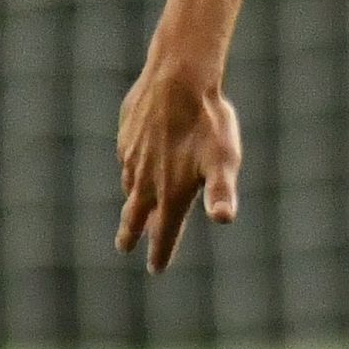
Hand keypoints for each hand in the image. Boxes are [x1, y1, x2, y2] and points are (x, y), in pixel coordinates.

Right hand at [114, 53, 241, 273]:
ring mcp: (133, 158)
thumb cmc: (209, 122)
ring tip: (134, 209)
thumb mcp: (224, 159)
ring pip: (130, 186)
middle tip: (124, 247)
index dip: (161, 251)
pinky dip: (131, 171)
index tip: (156, 269)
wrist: (178, 79)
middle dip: (131, 233)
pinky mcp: (127, 137)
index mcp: (170, 191)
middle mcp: (146, 179)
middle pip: (135, 215)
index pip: (164, 231)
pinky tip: (136, 167)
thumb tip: (224, 219)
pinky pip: (127, 160)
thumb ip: (221, 191)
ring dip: (132, 201)